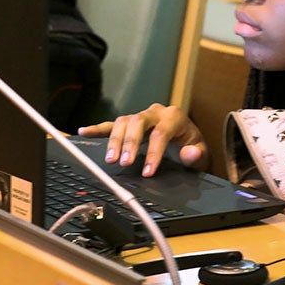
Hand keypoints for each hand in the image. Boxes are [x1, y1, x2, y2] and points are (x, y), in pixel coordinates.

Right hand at [78, 103, 207, 177]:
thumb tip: (189, 153)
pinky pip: (112, 124)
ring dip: (115, 140)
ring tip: (110, 159)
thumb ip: (196, 154)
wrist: (188, 140)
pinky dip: (98, 128)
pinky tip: (84, 132)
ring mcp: (141, 116)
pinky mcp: (130, 123)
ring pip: (123, 122)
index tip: (148, 172)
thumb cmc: (192, 146)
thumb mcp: (201, 152)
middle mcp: (156, 112)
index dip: (154, 153)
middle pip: (138, 122)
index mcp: (174, 117)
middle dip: (130, 143)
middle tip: (124, 163)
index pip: (160, 133)